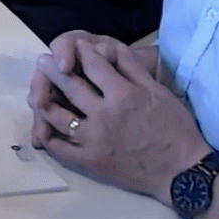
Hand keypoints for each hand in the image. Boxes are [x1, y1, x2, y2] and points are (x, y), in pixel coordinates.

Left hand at [29, 34, 209, 204]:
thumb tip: (112, 47)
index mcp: (123, 95)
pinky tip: (43, 126)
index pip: (94, 66)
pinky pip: (61, 148)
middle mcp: (104, 115)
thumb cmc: (175, 129)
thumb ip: (133, 68)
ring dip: (44, 99)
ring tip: (37, 90)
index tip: (75, 46)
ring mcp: (94, 140)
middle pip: (69, 86)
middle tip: (42, 61)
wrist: (181, 172)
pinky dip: (48, 135)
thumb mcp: (159, 92)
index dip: (82, 52)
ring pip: (58, 116)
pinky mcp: (90, 162)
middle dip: (52, 70)